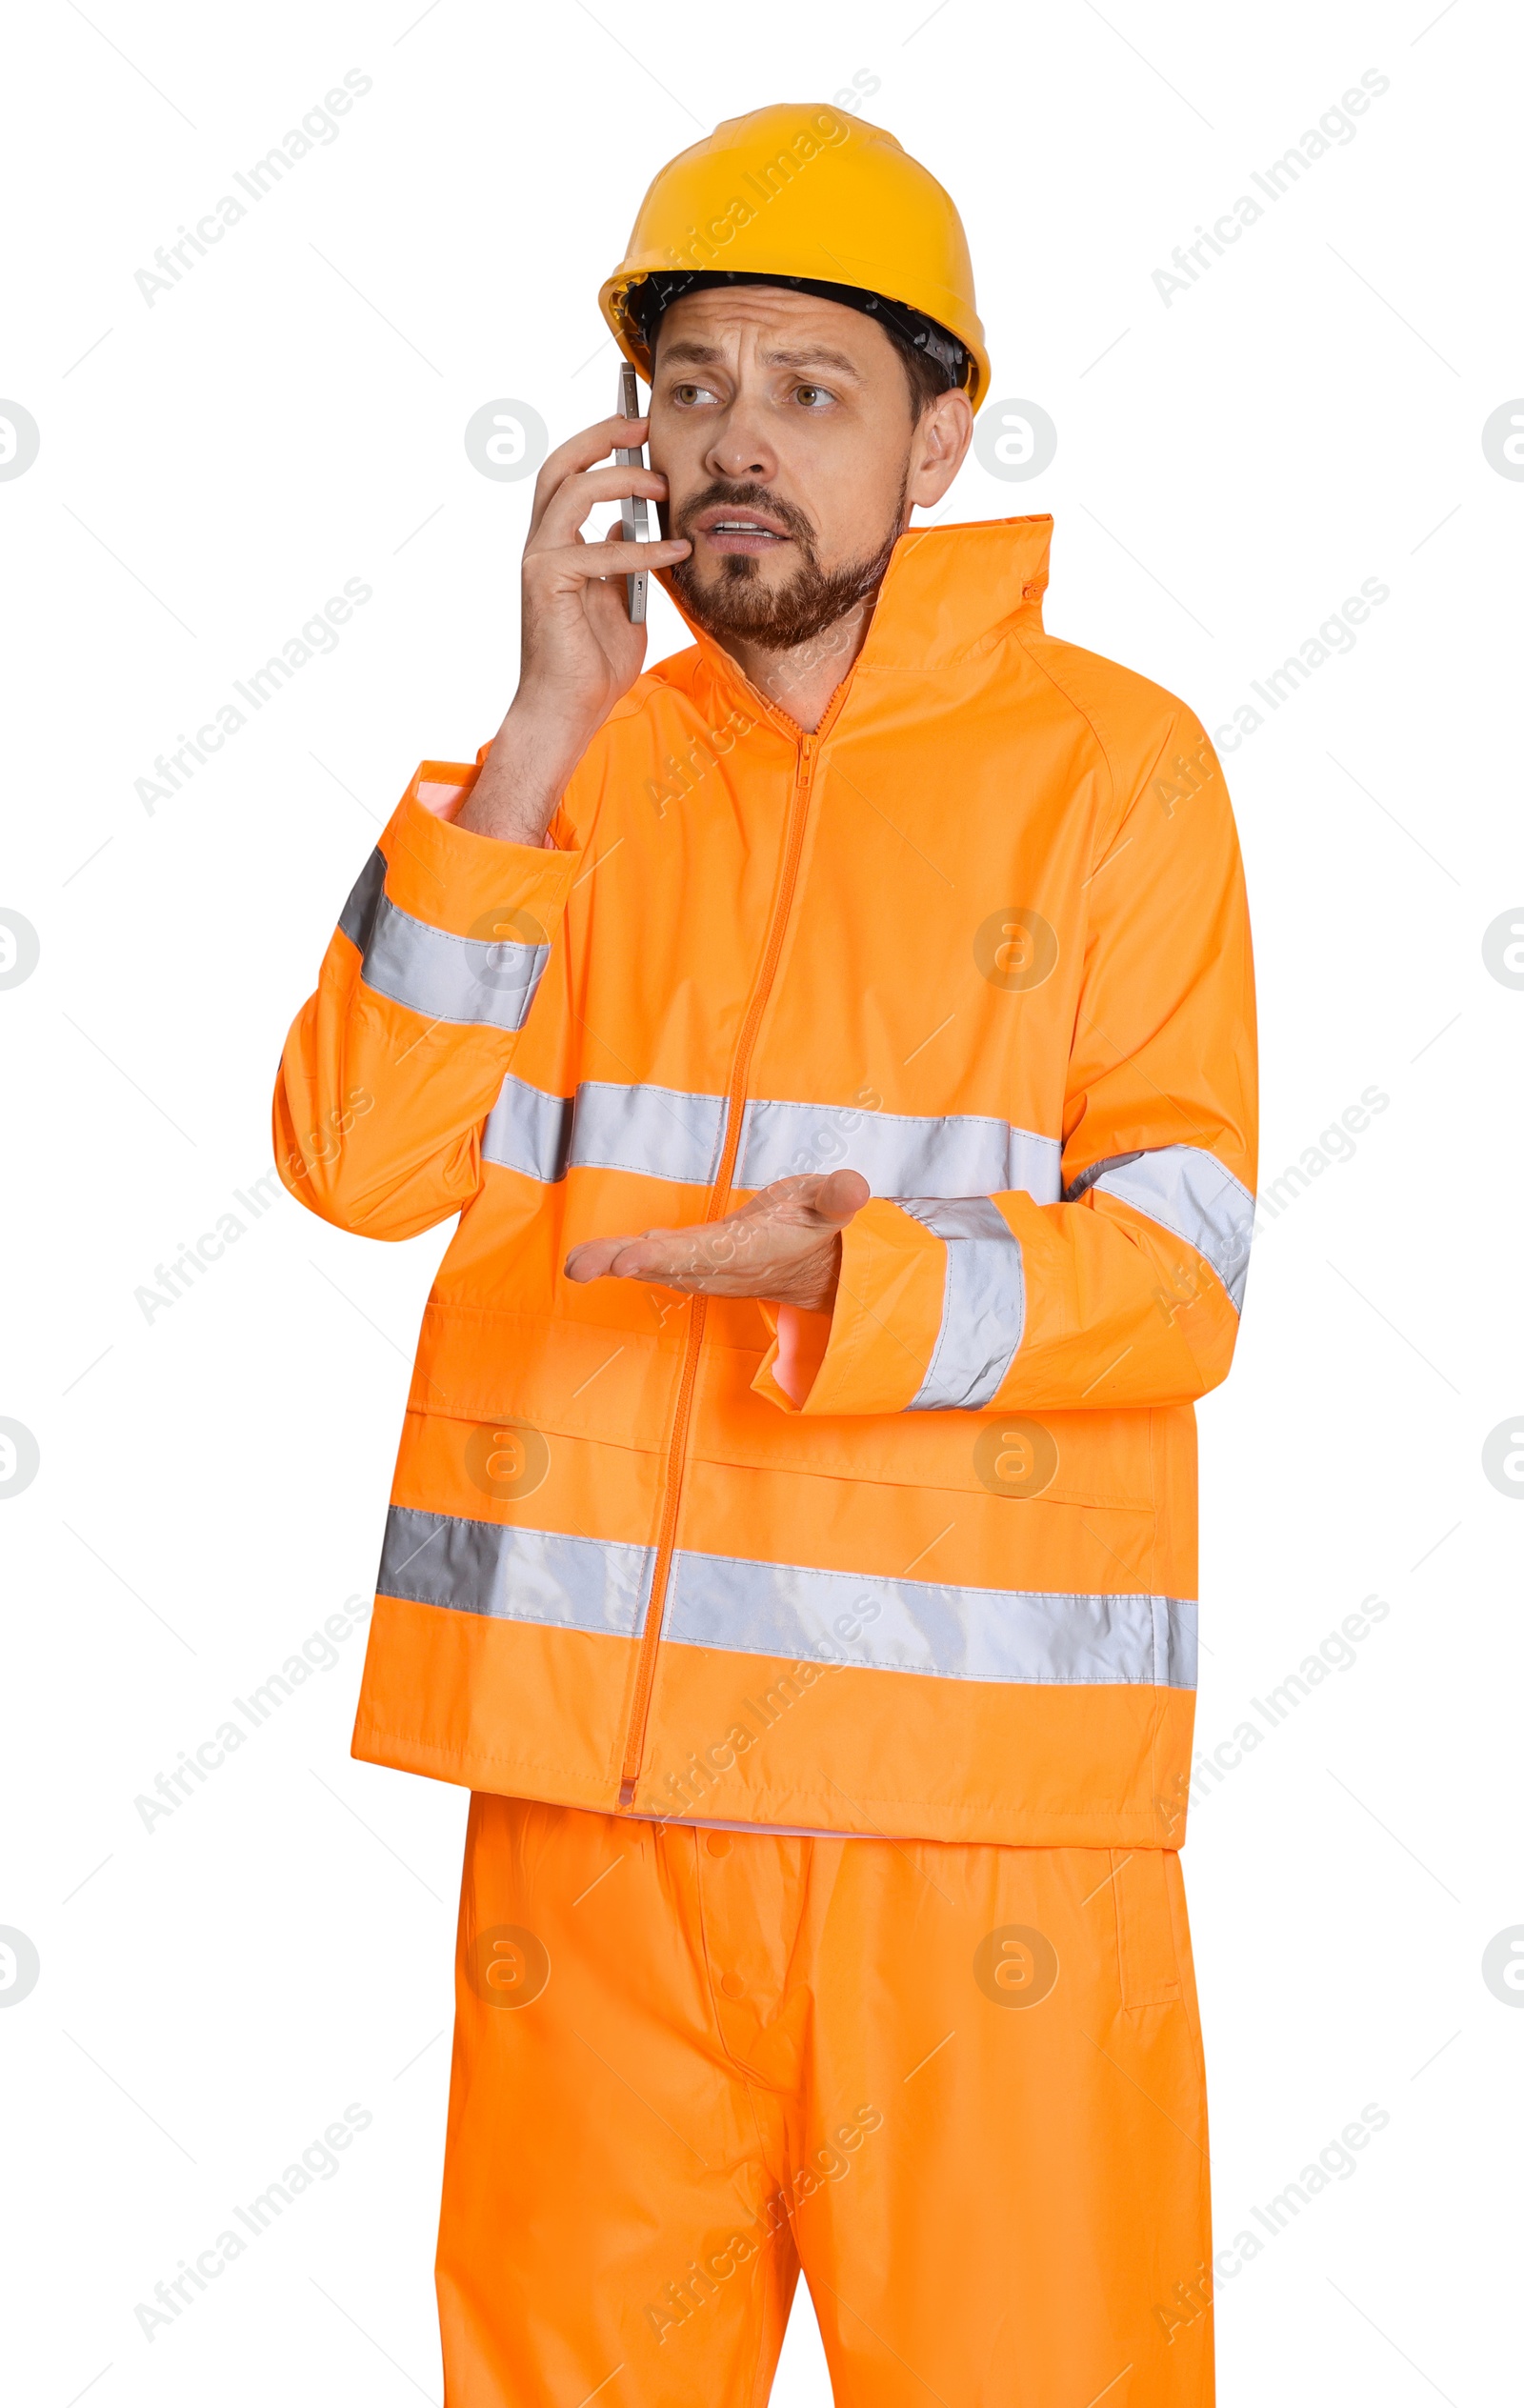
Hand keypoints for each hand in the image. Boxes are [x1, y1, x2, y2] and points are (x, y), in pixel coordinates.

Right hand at [457, 413, 690, 844]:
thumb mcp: (620, 601)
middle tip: (641, 423)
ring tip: (662, 485)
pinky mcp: (547, 583)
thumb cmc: (592, 664)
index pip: (571, 477)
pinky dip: (642, 549)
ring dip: (620, 480)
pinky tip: (676, 552)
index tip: (638, 427)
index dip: (600, 445)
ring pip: (571, 491)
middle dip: (600, 436)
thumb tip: (630, 524)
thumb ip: (623, 562)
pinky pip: (598, 550)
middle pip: (559, 466)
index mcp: (557, 544)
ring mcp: (539, 561)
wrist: (568, 711)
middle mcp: (541, 545)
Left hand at [563, 1170, 870, 1311]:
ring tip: (577, 1263)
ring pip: (656, 1266)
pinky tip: (593, 1258)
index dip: (670, 1256)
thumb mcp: (834, 1203)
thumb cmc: (821, 1224)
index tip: (633, 1259)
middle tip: (584, 1264)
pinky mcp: (695, 1263)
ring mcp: (706, 1268)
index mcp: (752, 1250)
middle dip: (626, 1263)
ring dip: (615, 1263)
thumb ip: (839, 1196)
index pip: (707, 1254)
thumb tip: (854, 1185)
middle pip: (670, 1265)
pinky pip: (656, 1263)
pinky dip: (623, 1259)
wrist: (820, 1268)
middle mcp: (723, 1266)